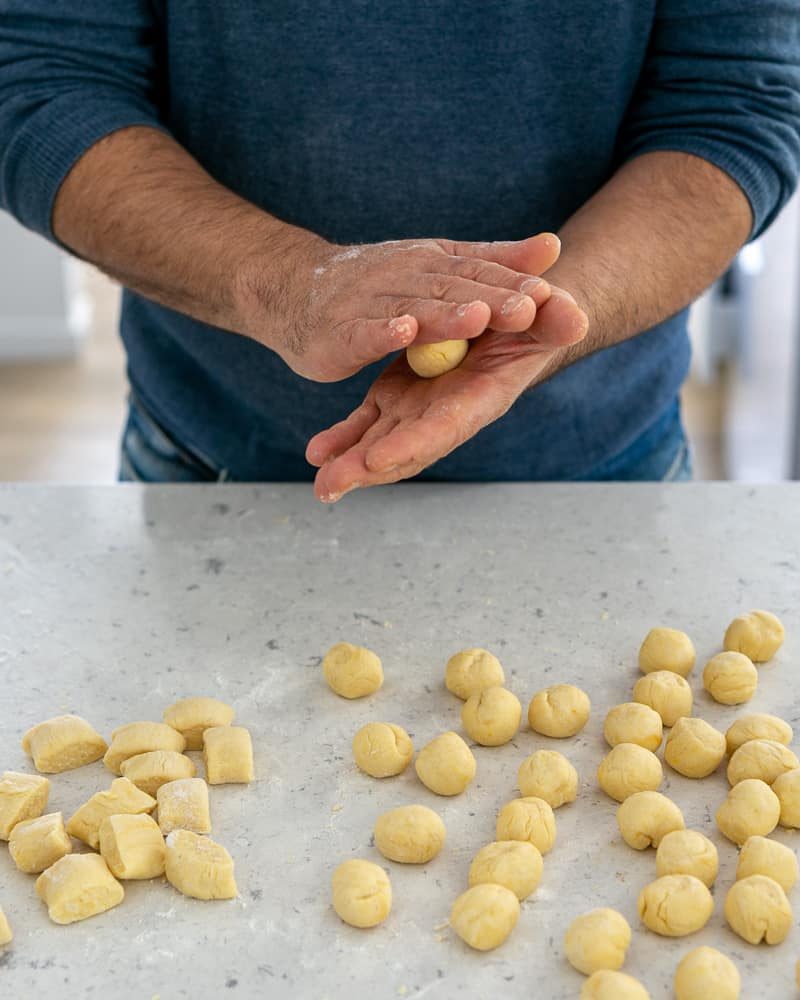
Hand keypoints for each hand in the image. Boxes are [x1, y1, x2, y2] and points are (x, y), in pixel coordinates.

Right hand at [235, 232, 561, 381]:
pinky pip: (363, 332)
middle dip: (490, 298)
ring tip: (477, 318)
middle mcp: (402, 276)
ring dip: (444, 314)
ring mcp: (369, 303)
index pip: (478, 272)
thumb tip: (553, 245)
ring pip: (412, 308)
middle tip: (528, 308)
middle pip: (451, 288)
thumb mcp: (436, 266)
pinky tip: (402, 331)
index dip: (512, 282)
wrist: (293, 290)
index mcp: (430, 262)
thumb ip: (492, 261)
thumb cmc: (375, 284)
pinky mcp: (339, 333)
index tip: (549, 293)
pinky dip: (381, 331)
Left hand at [306, 287, 588, 500]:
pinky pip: (366, 423)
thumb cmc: (535, 319)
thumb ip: (558, 318)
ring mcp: (419, 408)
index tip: (378, 460)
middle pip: (405, 446)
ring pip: (380, 441)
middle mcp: (447, 412)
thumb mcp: (548, 313)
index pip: (446, 426)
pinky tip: (318, 452)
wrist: (512, 322)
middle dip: (368, 468)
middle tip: (330, 484)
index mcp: (481, 396)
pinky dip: (343, 438)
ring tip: (319, 482)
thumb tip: (574, 317)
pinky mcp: (398, 397)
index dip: (414, 442)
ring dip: (348, 463)